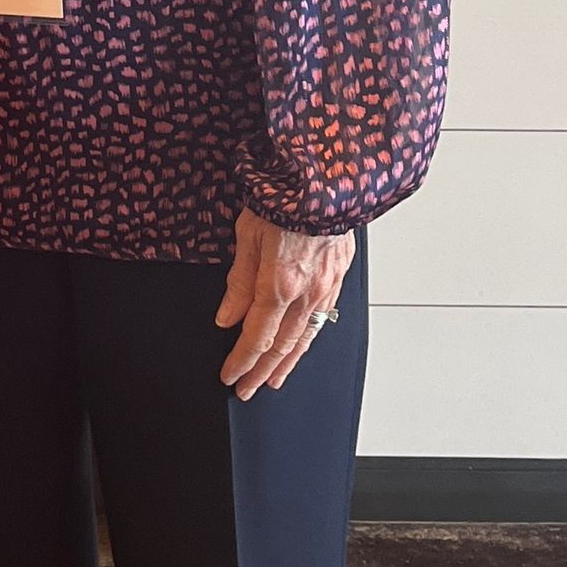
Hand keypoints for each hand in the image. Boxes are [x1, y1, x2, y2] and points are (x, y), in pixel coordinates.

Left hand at [214, 208, 353, 401]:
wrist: (325, 177)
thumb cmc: (282, 197)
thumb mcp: (247, 235)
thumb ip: (238, 281)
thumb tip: (227, 318)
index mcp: (279, 283)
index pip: (256, 337)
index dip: (241, 360)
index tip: (229, 375)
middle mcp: (307, 293)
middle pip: (281, 345)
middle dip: (261, 370)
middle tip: (247, 389)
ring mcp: (327, 287)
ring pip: (306, 338)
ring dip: (288, 363)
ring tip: (274, 380)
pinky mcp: (339, 276)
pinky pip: (323, 318)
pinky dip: (309, 339)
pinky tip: (302, 346)